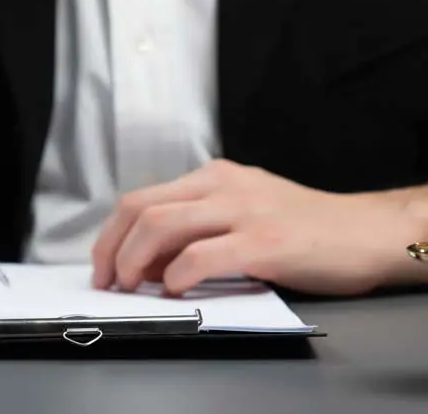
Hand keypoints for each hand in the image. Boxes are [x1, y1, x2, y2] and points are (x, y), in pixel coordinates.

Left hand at [92, 159, 421, 296]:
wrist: (363, 230)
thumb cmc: (303, 225)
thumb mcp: (243, 210)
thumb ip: (200, 225)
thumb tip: (150, 259)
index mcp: (213, 177)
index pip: (142, 198)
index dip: (112, 234)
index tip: (103, 264)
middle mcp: (221, 185)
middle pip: (141, 207)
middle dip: (111, 247)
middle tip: (106, 281)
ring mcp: (241, 211)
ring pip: (162, 225)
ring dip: (133, 260)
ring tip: (130, 287)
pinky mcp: (262, 242)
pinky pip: (202, 256)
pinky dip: (176, 275)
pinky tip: (174, 290)